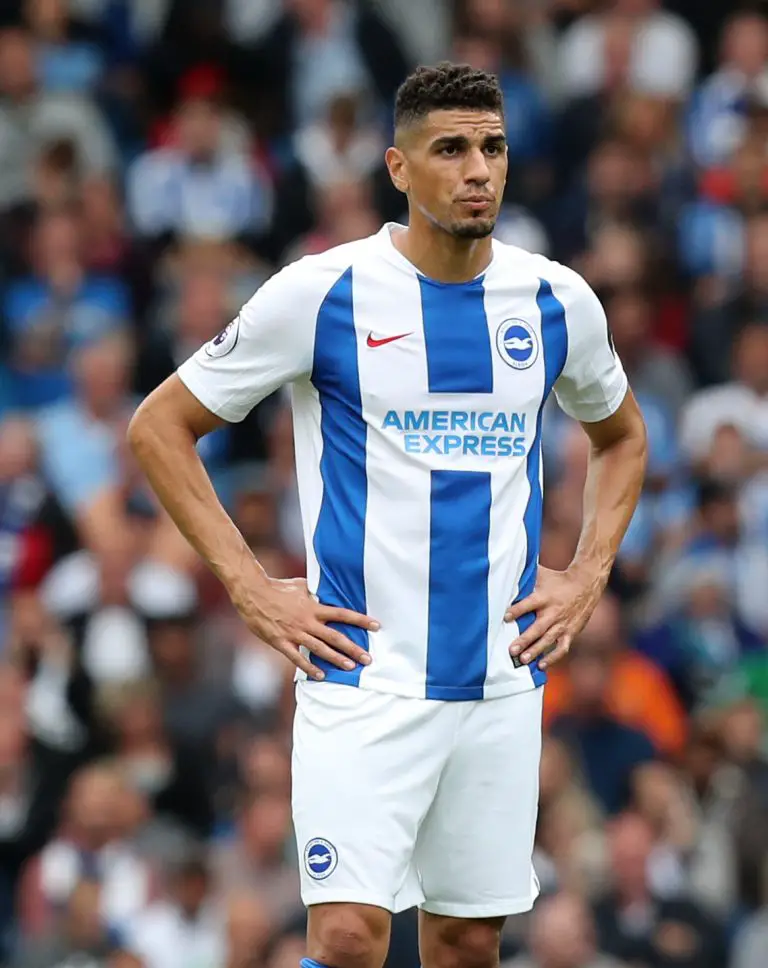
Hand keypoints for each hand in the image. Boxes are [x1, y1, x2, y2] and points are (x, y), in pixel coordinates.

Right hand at [234, 576, 378, 680]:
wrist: (253, 593)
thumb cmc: (278, 587)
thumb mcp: (301, 586)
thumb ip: (315, 592)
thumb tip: (327, 593)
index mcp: (314, 607)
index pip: (343, 614)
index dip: (360, 620)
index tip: (376, 626)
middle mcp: (307, 621)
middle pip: (335, 636)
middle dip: (353, 648)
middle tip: (368, 659)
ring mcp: (295, 633)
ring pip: (320, 649)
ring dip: (336, 659)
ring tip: (350, 667)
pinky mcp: (281, 642)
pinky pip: (297, 658)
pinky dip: (309, 668)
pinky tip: (321, 675)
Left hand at [504, 565, 603, 669]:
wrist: (586, 585)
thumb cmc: (558, 579)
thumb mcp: (542, 574)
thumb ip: (525, 576)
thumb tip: (504, 571)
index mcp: (544, 597)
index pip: (529, 604)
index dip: (517, 610)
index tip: (505, 617)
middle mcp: (553, 612)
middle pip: (538, 628)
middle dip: (525, 639)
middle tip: (512, 650)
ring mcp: (563, 624)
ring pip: (548, 640)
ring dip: (535, 651)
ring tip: (523, 660)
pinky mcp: (571, 632)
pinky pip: (561, 648)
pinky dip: (552, 658)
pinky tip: (541, 665)